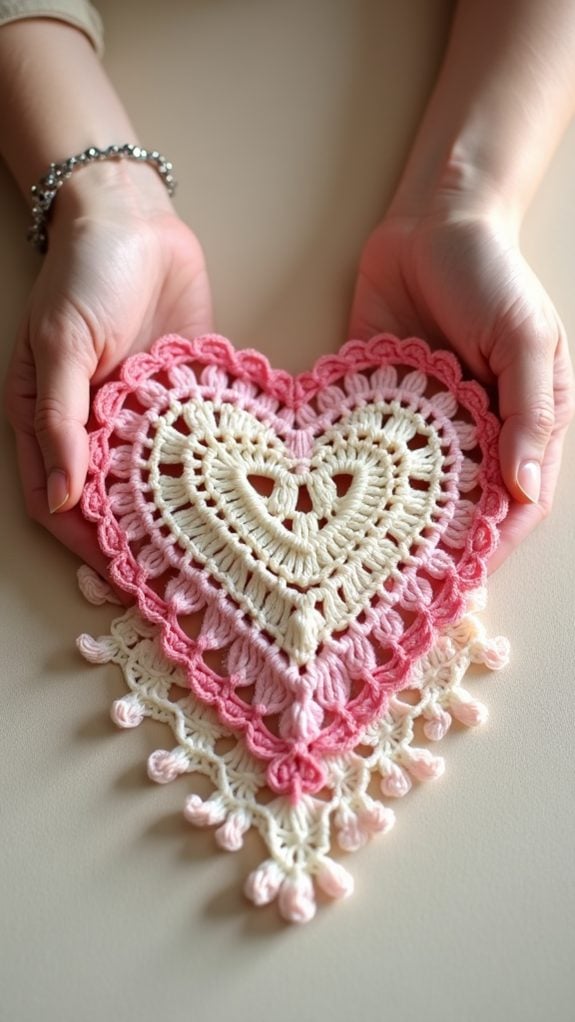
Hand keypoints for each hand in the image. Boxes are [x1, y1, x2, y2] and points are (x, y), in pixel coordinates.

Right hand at [4, 167, 212, 575]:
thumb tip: (59, 500)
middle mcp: (98, 425)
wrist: (133, 216)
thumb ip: (59, 421)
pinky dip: (215, 468)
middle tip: (174, 582)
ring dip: (179, 516)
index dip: (84, 545)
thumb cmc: (84, 274)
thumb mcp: (61, 345)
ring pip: (160, 480)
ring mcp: (145, 412)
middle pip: (114, 501)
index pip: (61, 502)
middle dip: (138, 544)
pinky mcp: (187, 392)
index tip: (117, 581)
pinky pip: (200, 439)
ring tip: (213, 555)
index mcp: (52, 419)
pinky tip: (242, 497)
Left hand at [349, 206, 574, 569]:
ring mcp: (418, 421)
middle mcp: (469, 432)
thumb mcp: (526, 339)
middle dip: (434, 547)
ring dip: (383, 522)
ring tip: (354, 561)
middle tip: (399, 586)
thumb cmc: (493, 275)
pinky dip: (346, 474)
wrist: (433, 221)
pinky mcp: (372, 400)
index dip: (496, 543)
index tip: (465, 579)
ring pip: (404, 487)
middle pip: (457, 506)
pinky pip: (360, 446)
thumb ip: (529, 412)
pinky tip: (322, 504)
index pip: (516, 502)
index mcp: (518, 423)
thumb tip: (526, 487)